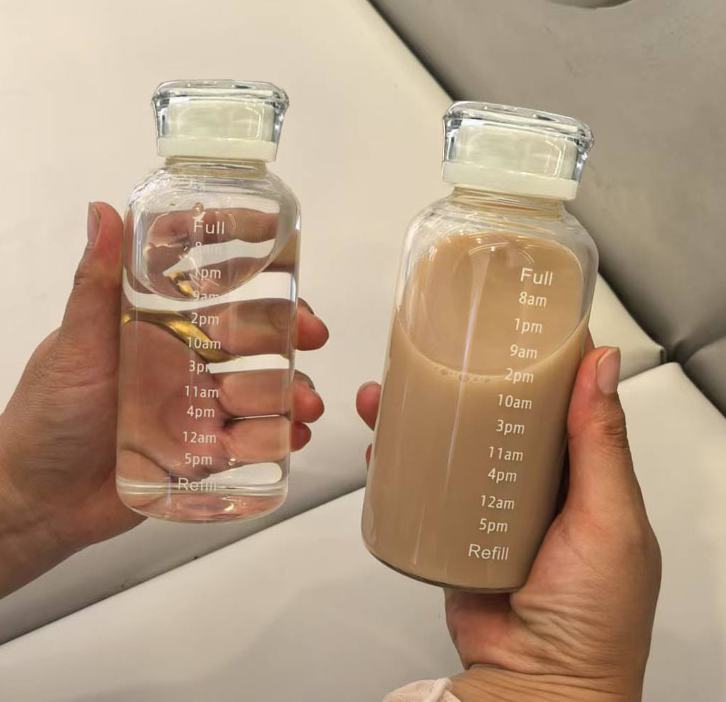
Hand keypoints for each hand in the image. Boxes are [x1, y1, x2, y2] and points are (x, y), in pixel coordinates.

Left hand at [0, 202, 327, 549]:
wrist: (40, 502)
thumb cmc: (48, 414)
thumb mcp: (74, 346)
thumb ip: (95, 284)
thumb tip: (101, 209)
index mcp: (158, 322)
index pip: (206, 274)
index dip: (242, 248)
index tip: (274, 232)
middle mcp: (186, 355)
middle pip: (252, 328)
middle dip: (290, 326)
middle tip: (313, 334)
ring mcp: (200, 401)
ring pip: (262, 382)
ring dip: (293, 386)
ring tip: (305, 406)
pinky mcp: (207, 446)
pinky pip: (255, 434)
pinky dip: (280, 433)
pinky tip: (293, 436)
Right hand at [357, 345, 660, 701]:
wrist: (535, 686)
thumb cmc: (595, 619)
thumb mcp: (610, 520)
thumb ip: (602, 443)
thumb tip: (603, 365)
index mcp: (579, 473)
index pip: (555, 400)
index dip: (533, 360)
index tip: (507, 325)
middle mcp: (532, 484)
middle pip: (490, 416)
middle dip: (458, 381)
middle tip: (433, 352)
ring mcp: (488, 507)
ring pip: (449, 446)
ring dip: (417, 415)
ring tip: (389, 391)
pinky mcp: (451, 531)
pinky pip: (423, 489)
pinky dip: (399, 464)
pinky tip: (382, 443)